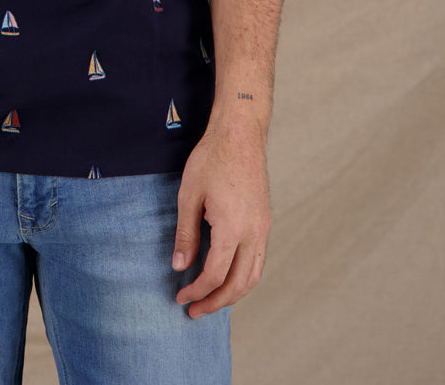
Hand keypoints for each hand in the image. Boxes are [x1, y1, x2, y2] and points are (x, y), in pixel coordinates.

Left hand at [171, 118, 271, 317]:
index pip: (214, 274)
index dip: (196, 291)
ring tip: (212, 301)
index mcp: (232, 228)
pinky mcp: (265, 221)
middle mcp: (253, 233)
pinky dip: (243, 276)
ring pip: (253, 276)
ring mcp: (263, 227)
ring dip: (233, 294)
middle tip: (194, 311)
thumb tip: (179, 266)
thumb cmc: (211, 159)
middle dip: (215, 302)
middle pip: (238, 284)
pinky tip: (227, 276)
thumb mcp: (189, 195)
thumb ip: (185, 234)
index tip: (180, 297)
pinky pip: (258, 260)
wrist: (240, 134)